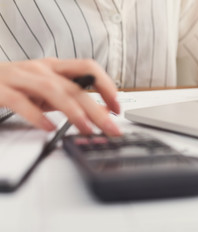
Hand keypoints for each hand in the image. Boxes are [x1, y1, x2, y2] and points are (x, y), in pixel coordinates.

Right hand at [0, 58, 120, 135]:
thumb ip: (70, 99)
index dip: (107, 86)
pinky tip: (49, 128)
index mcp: (55, 67)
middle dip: (97, 109)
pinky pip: (21, 102)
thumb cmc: (16, 84)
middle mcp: (41, 69)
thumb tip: (99, 113)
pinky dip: (37, 116)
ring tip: (86, 129)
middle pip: (75, 86)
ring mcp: (20, 78)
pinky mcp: (0, 90)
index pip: (89, 68)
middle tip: (111, 128)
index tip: (117, 107)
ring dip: (73, 111)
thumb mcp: (47, 90)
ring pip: (53, 90)